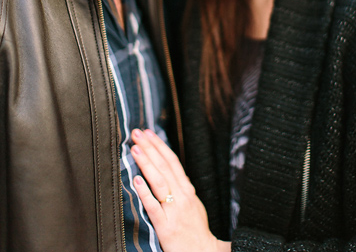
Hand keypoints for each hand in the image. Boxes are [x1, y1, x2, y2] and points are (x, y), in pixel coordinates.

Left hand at [131, 129, 230, 251]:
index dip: (160, 146)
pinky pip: (153, 206)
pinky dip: (145, 192)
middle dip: (151, 148)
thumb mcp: (193, 204)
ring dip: (147, 163)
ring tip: (135, 148)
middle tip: (138, 133)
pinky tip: (136, 180)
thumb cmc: (196, 230)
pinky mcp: (166, 225)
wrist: (202, 251)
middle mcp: (182, 196)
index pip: (173, 162)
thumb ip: (182, 190)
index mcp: (188, 190)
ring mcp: (174, 210)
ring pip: (159, 181)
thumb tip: (171, 174)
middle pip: (165, 166)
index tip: (149, 133)